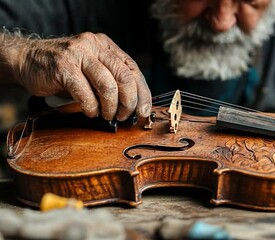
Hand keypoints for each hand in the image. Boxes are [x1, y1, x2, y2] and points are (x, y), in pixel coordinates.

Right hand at [13, 32, 151, 120]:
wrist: (27, 59)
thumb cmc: (64, 70)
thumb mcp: (92, 70)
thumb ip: (112, 80)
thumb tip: (135, 106)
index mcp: (107, 46)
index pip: (134, 70)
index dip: (143, 94)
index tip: (144, 112)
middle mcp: (95, 46)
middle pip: (125, 77)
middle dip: (129, 102)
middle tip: (123, 116)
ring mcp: (79, 54)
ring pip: (108, 86)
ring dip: (110, 107)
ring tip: (106, 115)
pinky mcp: (63, 66)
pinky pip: (85, 93)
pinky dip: (91, 108)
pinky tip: (89, 111)